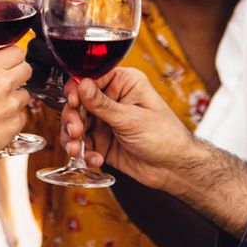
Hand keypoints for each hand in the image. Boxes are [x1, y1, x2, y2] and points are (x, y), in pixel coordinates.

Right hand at [0, 46, 31, 169]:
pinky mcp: (17, 121)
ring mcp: (13, 102)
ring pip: (26, 94)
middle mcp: (3, 82)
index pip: (17, 52)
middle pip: (27, 69)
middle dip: (19, 76)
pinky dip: (13, 118)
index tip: (11, 64)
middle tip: (8, 85)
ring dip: (15, 99)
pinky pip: (22, 115)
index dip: (13, 59)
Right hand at [60, 68, 200, 191]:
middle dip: (73, 118)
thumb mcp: (131, 119)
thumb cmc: (165, 137)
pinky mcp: (103, 141)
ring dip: (74, 137)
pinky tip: (95, 158)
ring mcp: (106, 121)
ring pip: (77, 124)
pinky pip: (84, 143)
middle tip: (76, 131)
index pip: (92, 78)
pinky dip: (84, 152)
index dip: (77, 89)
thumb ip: (102, 104)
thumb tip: (82, 84)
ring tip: (78, 149)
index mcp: (124, 84)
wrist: (173, 168)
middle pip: (79, 102)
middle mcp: (113, 100)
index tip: (73, 102)